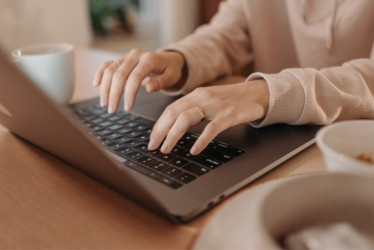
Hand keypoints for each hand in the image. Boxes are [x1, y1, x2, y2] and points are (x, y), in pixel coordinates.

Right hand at [93, 49, 185, 112]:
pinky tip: (96, 84)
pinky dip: (100, 74)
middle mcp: (135, 55)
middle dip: (114, 94)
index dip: (129, 93)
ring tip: (104, 103)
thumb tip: (149, 88)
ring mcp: (126, 56)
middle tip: (112, 109)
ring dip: (105, 88)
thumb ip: (161, 82)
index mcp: (149, 59)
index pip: (135, 77)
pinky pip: (106, 65)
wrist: (167, 59)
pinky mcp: (120, 59)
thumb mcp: (171, 76)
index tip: (127, 107)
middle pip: (119, 74)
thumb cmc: (170, 70)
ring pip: (110, 70)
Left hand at [148, 79, 269, 154]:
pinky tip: (194, 150)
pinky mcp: (230, 114)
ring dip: (173, 135)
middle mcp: (203, 97)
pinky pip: (212, 128)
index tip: (151, 139)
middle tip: (153, 147)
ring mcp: (216, 105)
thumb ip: (193, 110)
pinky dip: (201, 140)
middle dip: (160, 131)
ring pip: (187, 118)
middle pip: (174, 113)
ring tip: (167, 149)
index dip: (158, 125)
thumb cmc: (232, 100)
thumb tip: (174, 128)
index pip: (170, 109)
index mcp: (196, 95)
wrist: (258, 93)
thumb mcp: (209, 101)